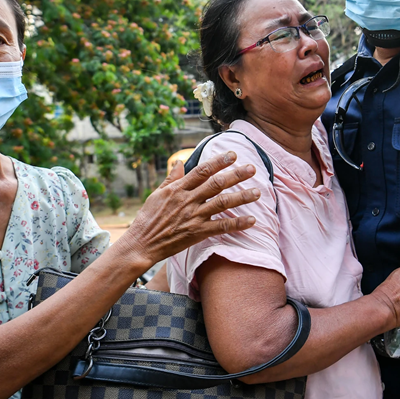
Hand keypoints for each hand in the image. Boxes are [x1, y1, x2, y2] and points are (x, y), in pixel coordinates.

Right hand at [117, 152, 259, 269]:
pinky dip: (237, 224)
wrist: (142, 243)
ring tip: (258, 192)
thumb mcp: (157, 194)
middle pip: (216, 184)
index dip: (218, 161)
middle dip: (236, 175)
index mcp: (178, 189)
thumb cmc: (148, 218)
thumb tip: (180, 162)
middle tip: (252, 168)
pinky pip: (221, 227)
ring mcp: (194, 216)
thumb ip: (172, 178)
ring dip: (242, 197)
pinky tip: (252, 220)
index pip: (202, 171)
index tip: (232, 155)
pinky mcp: (197, 233)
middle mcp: (188, 200)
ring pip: (222, 203)